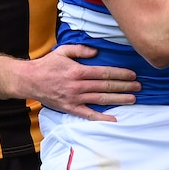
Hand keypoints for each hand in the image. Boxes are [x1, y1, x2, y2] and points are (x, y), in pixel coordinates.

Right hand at [25, 44, 139, 121]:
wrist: (29, 81)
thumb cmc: (47, 65)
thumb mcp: (63, 51)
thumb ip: (80, 50)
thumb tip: (96, 52)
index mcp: (78, 71)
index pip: (104, 73)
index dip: (120, 74)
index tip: (132, 75)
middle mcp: (78, 86)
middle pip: (106, 87)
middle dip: (124, 86)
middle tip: (139, 86)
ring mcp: (75, 99)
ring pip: (101, 100)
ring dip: (119, 99)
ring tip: (133, 99)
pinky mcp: (70, 109)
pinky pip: (88, 115)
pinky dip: (102, 118)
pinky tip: (114, 119)